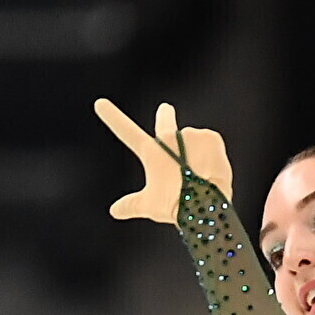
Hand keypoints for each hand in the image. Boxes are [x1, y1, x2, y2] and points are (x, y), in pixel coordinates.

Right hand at [93, 99, 233, 221]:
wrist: (204, 205)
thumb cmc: (174, 206)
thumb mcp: (150, 206)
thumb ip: (131, 205)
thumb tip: (114, 211)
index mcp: (150, 152)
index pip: (126, 131)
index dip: (113, 117)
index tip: (100, 103)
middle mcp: (168, 138)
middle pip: (165, 123)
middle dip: (165, 115)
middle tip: (166, 108)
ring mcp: (190, 134)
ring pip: (194, 147)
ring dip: (197, 159)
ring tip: (200, 179)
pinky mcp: (211, 136)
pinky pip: (212, 145)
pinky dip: (214, 157)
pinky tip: (212, 170)